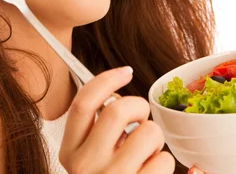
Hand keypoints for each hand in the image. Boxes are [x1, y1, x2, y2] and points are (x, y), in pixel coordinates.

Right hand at [59, 66, 175, 173]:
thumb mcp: (89, 158)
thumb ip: (97, 129)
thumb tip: (117, 90)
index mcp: (70, 152)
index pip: (82, 103)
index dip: (106, 80)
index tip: (125, 72)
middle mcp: (85, 166)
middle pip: (117, 110)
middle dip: (139, 106)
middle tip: (141, 120)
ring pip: (147, 132)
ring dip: (156, 137)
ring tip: (148, 152)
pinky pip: (163, 161)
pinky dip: (165, 161)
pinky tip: (152, 172)